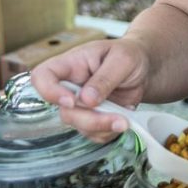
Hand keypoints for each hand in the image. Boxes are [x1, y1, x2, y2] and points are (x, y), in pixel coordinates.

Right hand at [31, 38, 150, 142]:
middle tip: (117, 118)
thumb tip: (86, 100)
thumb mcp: (122, 59)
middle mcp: (71, 86)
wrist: (144, 67)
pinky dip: (109, 132)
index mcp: (72, 64)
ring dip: (102, 127)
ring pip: (78, 125)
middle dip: (90, 119)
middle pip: (64, 111)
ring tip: (125, 121)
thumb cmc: (129, 54)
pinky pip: (93, 133)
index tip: (71, 101)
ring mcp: (80, 104)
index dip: (49, 92)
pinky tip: (123, 119)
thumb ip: (104, 77)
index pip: (42, 76)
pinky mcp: (92, 117)